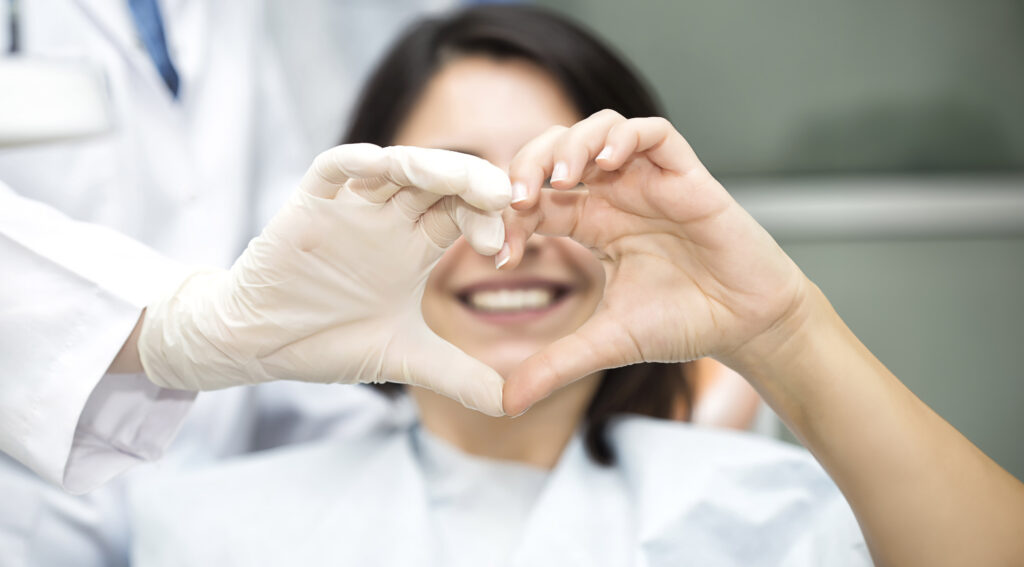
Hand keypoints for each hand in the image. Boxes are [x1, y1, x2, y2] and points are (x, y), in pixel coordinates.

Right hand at [139, 144, 510, 415]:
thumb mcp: (404, 359)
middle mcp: (389, 218)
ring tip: (462, 179)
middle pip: (440, 182)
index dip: (489, 222)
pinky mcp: (308, 204)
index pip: (464, 214)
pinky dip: (356, 162)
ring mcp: (350, 207)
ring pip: (396, 167)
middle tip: (504, 198)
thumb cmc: (327, 341)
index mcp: (416, 245)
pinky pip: (333, 169)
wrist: (259, 343)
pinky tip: (381, 164)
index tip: (504, 250)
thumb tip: (513, 406)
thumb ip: (459, 376)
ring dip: (430, 166)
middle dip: (473, 184)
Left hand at [500, 110, 810, 414]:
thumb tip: (506, 403)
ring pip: (599, 130)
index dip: (509, 217)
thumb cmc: (683, 323)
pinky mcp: (686, 175)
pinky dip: (624, 137)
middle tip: (516, 198)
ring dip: (571, 145)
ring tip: (561, 180)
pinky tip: (608, 163)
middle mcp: (616, 196)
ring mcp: (649, 181)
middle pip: (557, 151)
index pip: (535, 200)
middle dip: (528, 165)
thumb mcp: (606, 344)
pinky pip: (653, 132)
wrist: (746, 324)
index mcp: (592, 224)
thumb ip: (556, 365)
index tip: (500, 254)